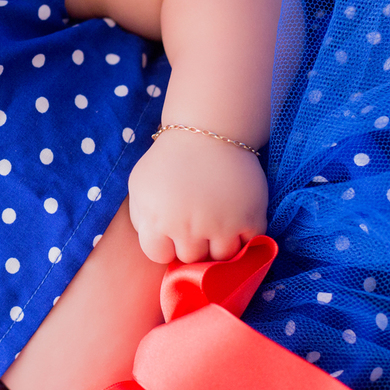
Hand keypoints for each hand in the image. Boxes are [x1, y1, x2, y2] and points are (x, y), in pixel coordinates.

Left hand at [127, 128, 267, 263]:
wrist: (209, 131)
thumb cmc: (170, 159)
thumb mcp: (140, 185)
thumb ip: (141, 219)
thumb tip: (157, 247)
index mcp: (157, 220)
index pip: (159, 256)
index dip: (165, 243)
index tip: (172, 228)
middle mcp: (187, 228)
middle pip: (191, 259)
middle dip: (191, 243)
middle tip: (196, 222)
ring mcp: (220, 226)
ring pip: (221, 258)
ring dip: (218, 244)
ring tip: (217, 222)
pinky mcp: (250, 219)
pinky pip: (248, 245)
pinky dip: (244, 237)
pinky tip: (236, 218)